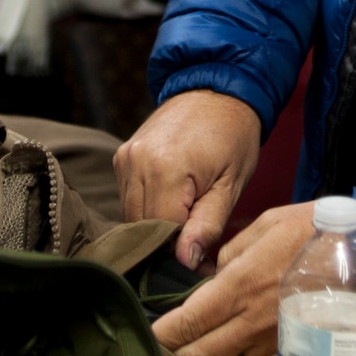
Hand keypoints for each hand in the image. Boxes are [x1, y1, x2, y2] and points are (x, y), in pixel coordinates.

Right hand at [115, 89, 262, 269]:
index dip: (180, 255)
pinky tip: (172, 202)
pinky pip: (128, 198)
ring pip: (131, 216)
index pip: (161, 234)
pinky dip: (147, 208)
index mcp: (165, 169)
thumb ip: (207, 225)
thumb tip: (186, 263)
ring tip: (186, 221)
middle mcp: (136, 162)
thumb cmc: (234, 137)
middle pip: (141, 227)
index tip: (201, 263)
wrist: (217, 92)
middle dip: (166, 244)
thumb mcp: (231, 185)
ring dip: (155, 227)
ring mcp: (125, 158)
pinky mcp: (121, 157)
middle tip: (196, 248)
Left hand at [153, 202, 316, 355]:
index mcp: (239, 286)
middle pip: (201, 354)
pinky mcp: (291, 343)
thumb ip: (231, 251)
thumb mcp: (264, 225)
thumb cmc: (311, 230)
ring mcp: (273, 336)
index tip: (146, 337)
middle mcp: (252, 318)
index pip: (189, 321)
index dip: (163, 335)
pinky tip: (221, 355)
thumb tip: (213, 272)